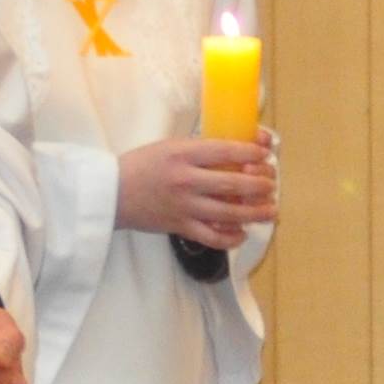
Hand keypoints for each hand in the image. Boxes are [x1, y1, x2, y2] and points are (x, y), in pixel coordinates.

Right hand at [115, 133, 277, 248]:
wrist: (111, 192)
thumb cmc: (143, 165)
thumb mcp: (171, 146)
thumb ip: (202, 148)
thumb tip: (240, 149)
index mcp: (183, 153)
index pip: (226, 151)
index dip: (252, 153)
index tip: (266, 153)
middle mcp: (186, 180)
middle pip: (233, 184)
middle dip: (260, 184)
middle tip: (272, 183)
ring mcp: (184, 207)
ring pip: (228, 213)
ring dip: (255, 212)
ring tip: (271, 210)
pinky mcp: (179, 227)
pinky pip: (212, 238)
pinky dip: (231, 238)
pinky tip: (242, 232)